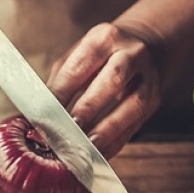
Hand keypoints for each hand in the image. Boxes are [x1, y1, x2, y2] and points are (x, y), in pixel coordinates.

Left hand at [46, 23, 164, 158]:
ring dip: (107, 129)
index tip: (43, 116)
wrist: (144, 45)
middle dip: (87, 108)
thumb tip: (37, 115)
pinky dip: (116, 142)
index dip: (61, 93)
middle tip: (66, 132)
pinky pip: (136, 124)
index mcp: (104, 38)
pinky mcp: (155, 99)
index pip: (80, 66)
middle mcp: (131, 53)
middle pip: (112, 80)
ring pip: (132, 105)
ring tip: (85, 148)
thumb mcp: (77, 56)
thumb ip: (59, 82)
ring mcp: (148, 77)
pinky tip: (98, 154)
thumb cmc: (99, 55)